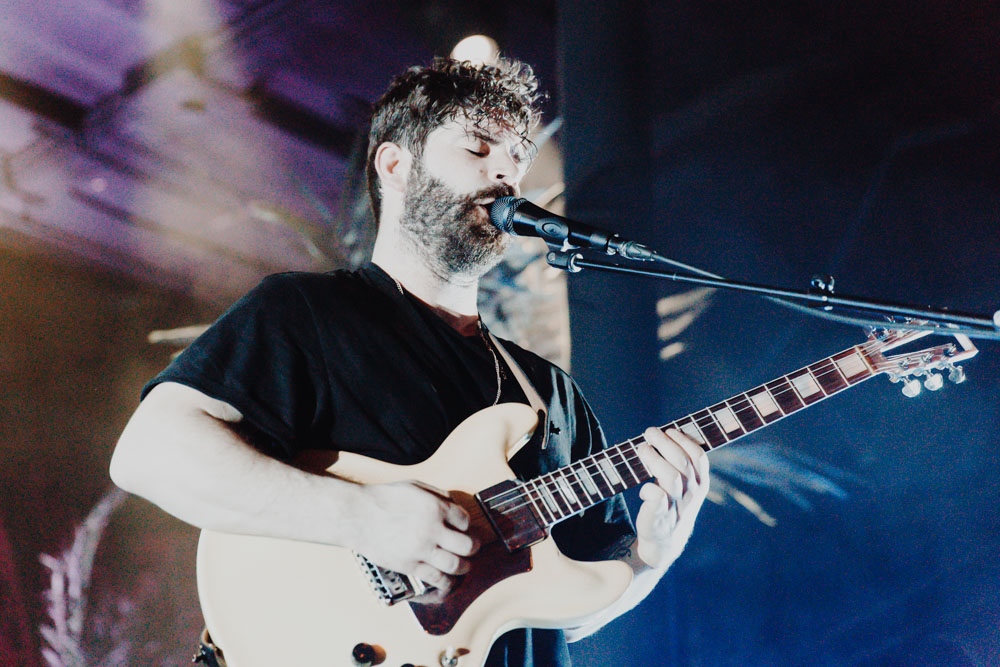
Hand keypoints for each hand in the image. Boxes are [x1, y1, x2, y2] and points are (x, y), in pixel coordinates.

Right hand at [350, 481, 479, 595]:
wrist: (357, 515)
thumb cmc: (384, 499)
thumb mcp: (415, 486)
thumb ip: (438, 494)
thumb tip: (454, 506)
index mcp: (435, 507)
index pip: (465, 520)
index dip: (466, 525)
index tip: (462, 528)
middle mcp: (431, 529)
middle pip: (468, 545)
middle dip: (473, 547)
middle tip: (472, 548)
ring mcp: (421, 549)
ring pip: (456, 565)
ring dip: (464, 566)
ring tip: (463, 565)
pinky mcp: (410, 565)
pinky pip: (436, 578)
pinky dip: (447, 582)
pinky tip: (448, 581)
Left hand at [634, 428, 709, 568]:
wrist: (664, 543)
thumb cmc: (672, 504)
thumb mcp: (684, 486)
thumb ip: (681, 463)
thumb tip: (666, 433)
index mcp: (701, 484)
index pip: (699, 457)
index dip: (684, 440)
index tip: (669, 430)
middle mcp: (691, 494)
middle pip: (682, 462)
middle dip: (664, 443)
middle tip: (649, 433)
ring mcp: (676, 506)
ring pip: (670, 476)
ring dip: (654, 459)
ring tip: (642, 449)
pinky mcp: (659, 517)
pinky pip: (656, 497)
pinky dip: (648, 488)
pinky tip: (643, 488)